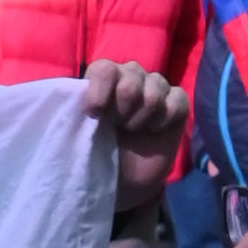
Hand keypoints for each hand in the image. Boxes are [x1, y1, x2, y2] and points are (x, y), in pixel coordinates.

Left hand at [78, 60, 186, 210]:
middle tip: (117, 127)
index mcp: (103, 75)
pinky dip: (163, 122)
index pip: (104, 69)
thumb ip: (76, 109)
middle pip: (130, 84)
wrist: (124, 177)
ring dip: (141, 120)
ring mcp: (156, 85)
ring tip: (133, 129)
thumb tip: (70, 97)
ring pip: (153, 95)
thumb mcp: (80, 130)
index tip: (94, 115)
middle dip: (121, 112)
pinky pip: (176, 103)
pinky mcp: (178, 100)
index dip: (99, 93)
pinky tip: (154, 130)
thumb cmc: (98, 149)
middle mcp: (131, 74)